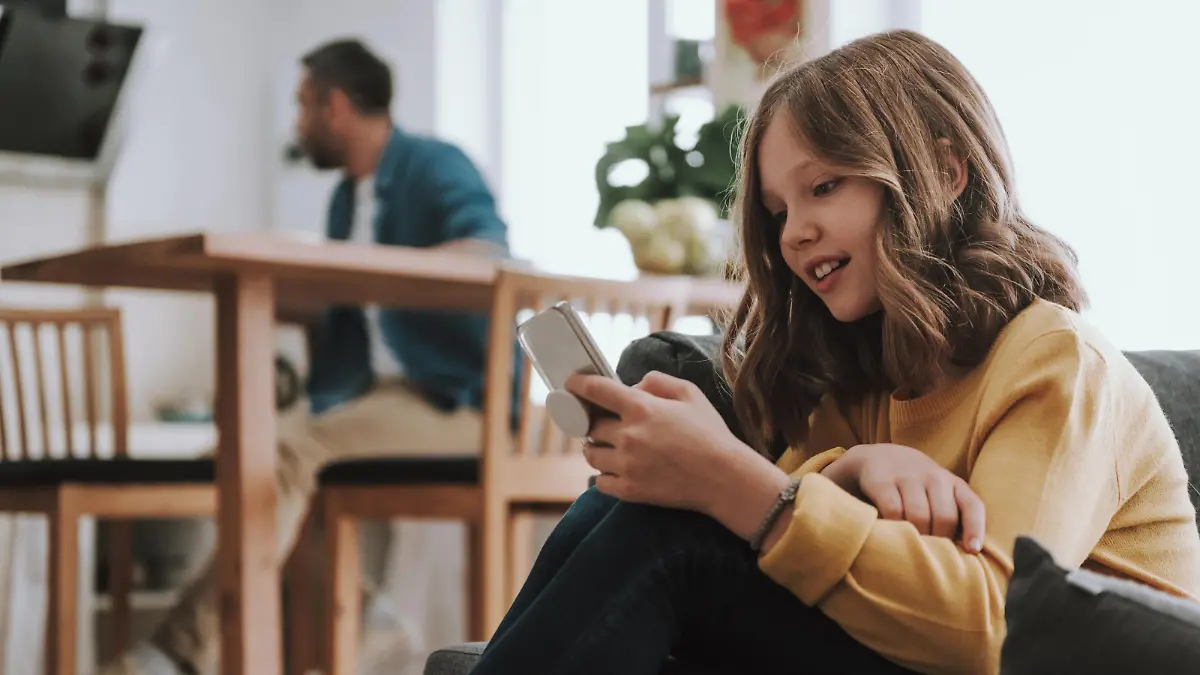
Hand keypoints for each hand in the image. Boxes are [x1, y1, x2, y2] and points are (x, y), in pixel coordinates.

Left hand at [565, 370, 760, 513]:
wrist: (724, 478)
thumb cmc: (710, 434)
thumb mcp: (690, 394)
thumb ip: (657, 381)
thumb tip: (632, 386)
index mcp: (641, 408)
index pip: (596, 391)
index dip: (578, 385)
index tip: (570, 384)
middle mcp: (628, 436)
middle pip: (590, 425)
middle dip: (594, 421)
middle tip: (604, 422)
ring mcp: (627, 466)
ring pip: (590, 453)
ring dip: (596, 447)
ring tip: (611, 446)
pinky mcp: (629, 491)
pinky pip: (600, 482)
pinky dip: (604, 474)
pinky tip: (619, 469)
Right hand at [822, 443, 985, 552]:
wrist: (879, 457)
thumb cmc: (918, 486)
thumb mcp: (940, 493)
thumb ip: (953, 515)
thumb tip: (965, 553)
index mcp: (953, 483)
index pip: (972, 505)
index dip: (975, 528)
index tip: (972, 550)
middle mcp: (934, 477)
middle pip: (944, 516)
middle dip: (939, 539)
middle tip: (931, 554)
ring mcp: (908, 477)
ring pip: (919, 515)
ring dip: (918, 536)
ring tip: (914, 547)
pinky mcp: (883, 481)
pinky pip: (893, 510)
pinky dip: (895, 527)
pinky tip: (894, 534)